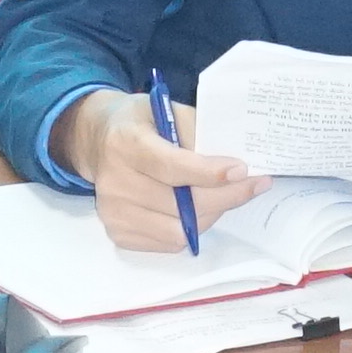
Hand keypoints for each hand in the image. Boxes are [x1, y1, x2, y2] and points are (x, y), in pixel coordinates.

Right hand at [56, 90, 263, 253]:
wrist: (98, 140)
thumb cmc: (140, 122)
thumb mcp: (166, 109)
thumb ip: (198, 131)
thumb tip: (234, 163)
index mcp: (125, 143)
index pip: (170, 165)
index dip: (208, 172)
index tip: (241, 170)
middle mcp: (114, 182)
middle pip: (180, 204)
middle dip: (225, 196)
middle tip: (253, 185)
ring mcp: (113, 213)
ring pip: (180, 231)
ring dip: (210, 215)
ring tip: (221, 196)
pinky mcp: (118, 234)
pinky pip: (169, 243)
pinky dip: (190, 228)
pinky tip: (195, 208)